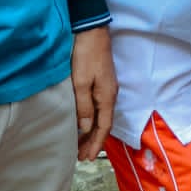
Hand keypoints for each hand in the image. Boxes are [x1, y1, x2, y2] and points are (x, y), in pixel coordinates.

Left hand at [71, 26, 116, 161]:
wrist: (91, 32)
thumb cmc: (85, 56)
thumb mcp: (81, 83)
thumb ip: (84, 106)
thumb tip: (86, 128)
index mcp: (107, 96)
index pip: (104, 126)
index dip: (96, 143)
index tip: (87, 158)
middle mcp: (110, 94)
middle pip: (104, 123)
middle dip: (94, 141)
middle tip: (81, 157)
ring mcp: (107, 88)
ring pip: (101, 116)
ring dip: (92, 131)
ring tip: (80, 145)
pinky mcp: (101, 82)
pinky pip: (99, 108)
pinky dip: (92, 120)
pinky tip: (84, 123)